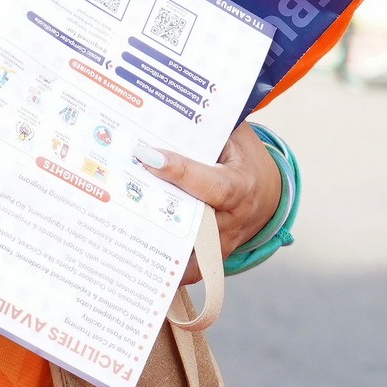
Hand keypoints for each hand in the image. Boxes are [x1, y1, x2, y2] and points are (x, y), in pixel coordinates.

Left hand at [135, 124, 281, 280]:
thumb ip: (206, 131)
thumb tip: (165, 118)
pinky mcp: (211, 257)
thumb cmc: (244, 158)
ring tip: (119, 233)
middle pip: (193, 223)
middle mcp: (232, 221)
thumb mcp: (234, 137)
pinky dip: (166, 269)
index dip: (180, 172)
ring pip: (188, 254)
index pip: (212, 184)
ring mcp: (222, 244)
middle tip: (120, 195)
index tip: (146, 156)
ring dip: (157, 246)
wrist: (266, 193)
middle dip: (157, 212)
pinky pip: (188, 268)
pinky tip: (134, 259)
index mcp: (241, 186)